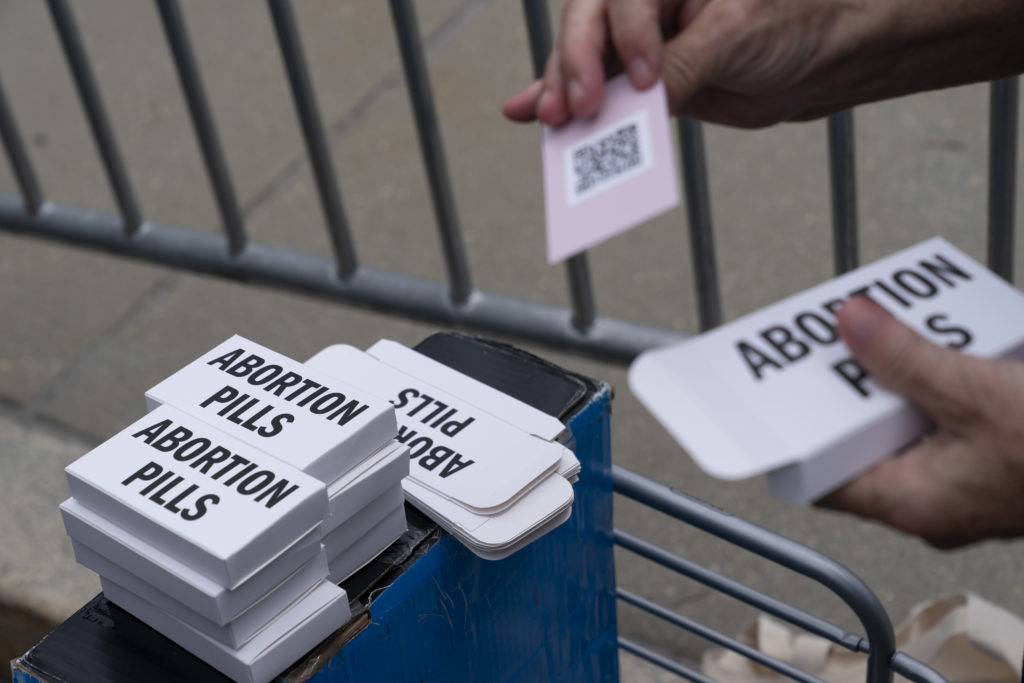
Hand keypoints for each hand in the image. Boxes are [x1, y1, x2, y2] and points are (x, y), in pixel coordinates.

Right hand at [502, 0, 1023, 128]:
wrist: (834, 56)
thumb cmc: (801, 21)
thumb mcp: (738, 37)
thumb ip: (682, 67)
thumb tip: (635, 107)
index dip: (624, 37)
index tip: (645, 80)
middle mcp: (650, 2)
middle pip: (587, 24)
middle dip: (575, 65)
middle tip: (577, 109)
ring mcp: (645, 41)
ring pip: (586, 60)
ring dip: (562, 89)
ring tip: (551, 120)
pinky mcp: (650, 81)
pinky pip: (603, 92)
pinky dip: (567, 101)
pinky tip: (534, 111)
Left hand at [818, 297, 1023, 548]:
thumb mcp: (978, 395)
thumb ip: (908, 360)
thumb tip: (851, 324)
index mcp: (913, 502)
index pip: (823, 478)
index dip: (797, 436)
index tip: (779, 394)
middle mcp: (932, 501)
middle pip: (863, 443)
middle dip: (851, 390)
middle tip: (833, 342)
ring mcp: (965, 483)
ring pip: (908, 426)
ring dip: (897, 380)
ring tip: (883, 332)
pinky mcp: (994, 460)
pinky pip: (947, 419)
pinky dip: (938, 383)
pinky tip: (943, 347)